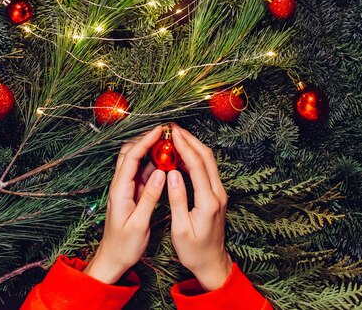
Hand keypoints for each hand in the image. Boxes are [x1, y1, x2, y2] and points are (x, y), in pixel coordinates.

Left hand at [84, 125, 164, 283]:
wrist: (113, 259)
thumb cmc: (124, 246)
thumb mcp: (139, 224)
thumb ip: (150, 197)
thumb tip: (161, 173)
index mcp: (120, 190)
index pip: (131, 157)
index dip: (145, 141)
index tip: (160, 130)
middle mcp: (120, 185)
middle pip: (130, 152)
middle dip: (146, 139)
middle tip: (165, 132)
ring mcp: (126, 188)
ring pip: (136, 161)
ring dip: (150, 150)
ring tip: (168, 142)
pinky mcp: (132, 193)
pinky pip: (142, 172)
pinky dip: (153, 164)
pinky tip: (166, 162)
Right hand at [167, 125, 232, 291]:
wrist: (212, 263)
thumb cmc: (193, 251)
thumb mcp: (180, 229)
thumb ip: (177, 199)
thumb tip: (171, 173)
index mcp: (209, 201)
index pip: (197, 166)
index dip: (185, 146)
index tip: (172, 133)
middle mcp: (218, 194)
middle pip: (207, 157)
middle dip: (190, 139)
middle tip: (173, 128)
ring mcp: (220, 193)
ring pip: (209, 161)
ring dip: (194, 145)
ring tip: (176, 135)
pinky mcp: (217, 195)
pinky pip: (207, 169)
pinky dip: (196, 156)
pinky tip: (182, 153)